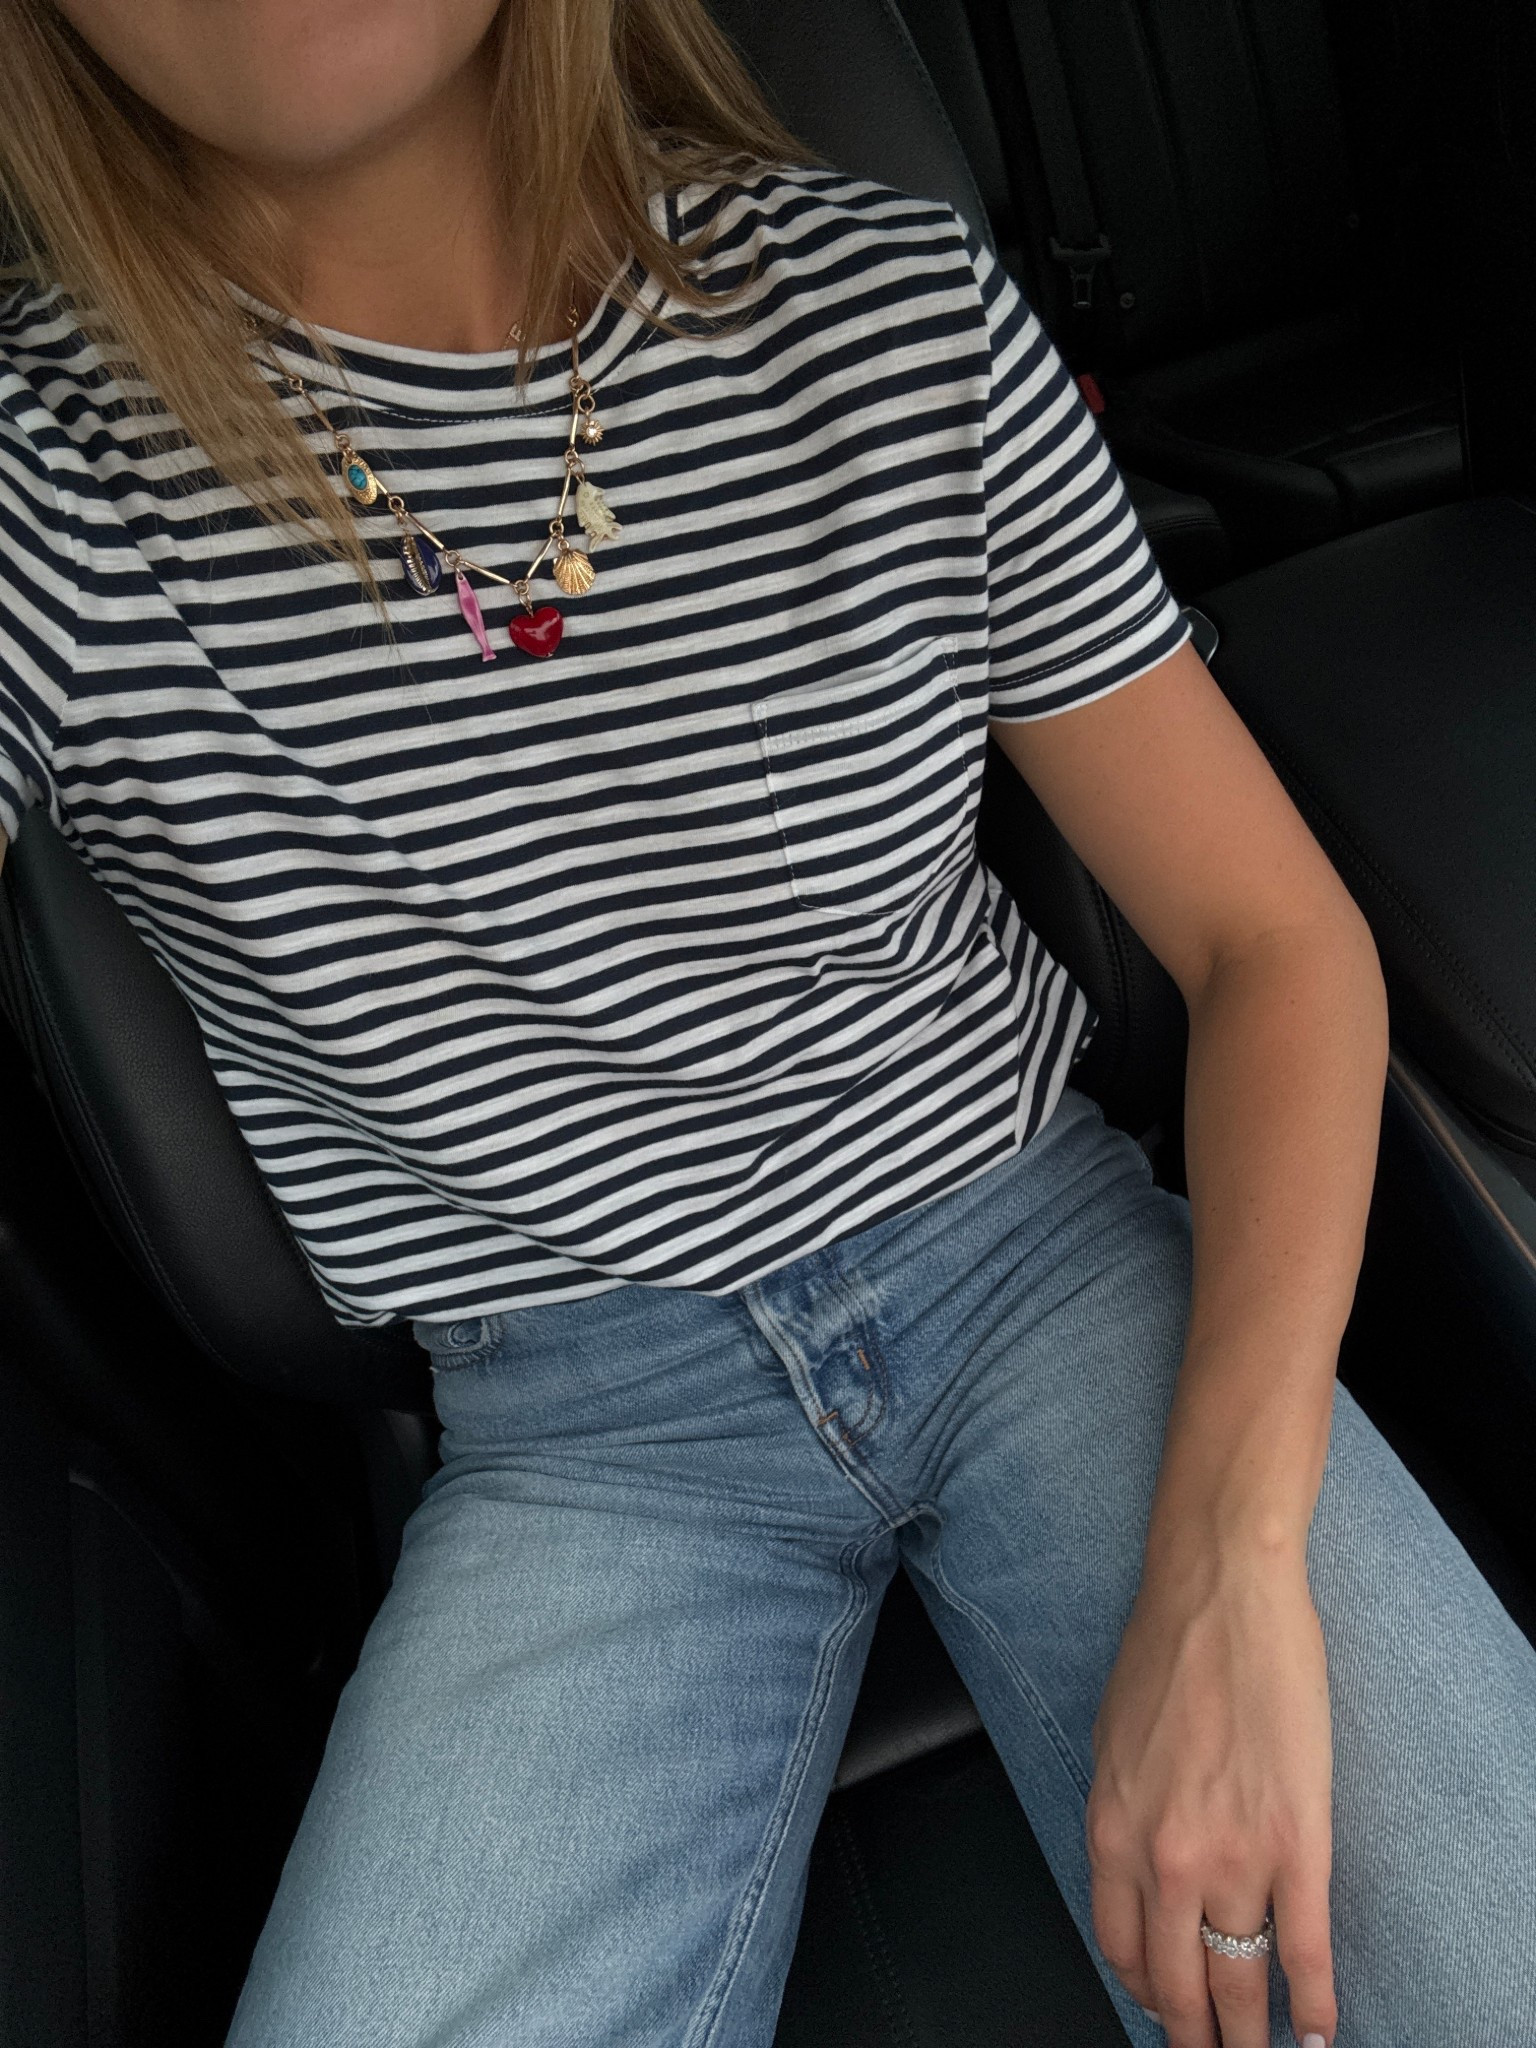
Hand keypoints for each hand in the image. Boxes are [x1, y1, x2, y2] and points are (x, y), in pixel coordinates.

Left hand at [1084, 1546, 1336, 2047]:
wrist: (1220, 1592)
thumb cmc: (1166, 1650)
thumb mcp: (1112, 1742)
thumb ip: (1124, 1815)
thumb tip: (1137, 1873)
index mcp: (1114, 1830)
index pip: (1123, 1948)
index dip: (1147, 1993)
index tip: (1164, 2011)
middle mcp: (1166, 1857)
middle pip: (1182, 1983)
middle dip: (1198, 2035)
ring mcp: (1234, 1854)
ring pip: (1241, 1979)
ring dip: (1252, 2033)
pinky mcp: (1296, 1840)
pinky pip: (1305, 1947)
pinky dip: (1315, 2001)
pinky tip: (1318, 2029)